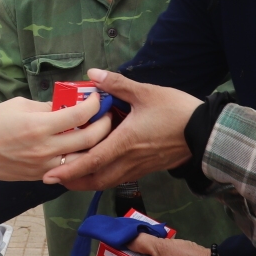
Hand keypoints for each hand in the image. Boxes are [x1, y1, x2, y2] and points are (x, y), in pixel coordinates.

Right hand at [0, 92, 110, 180]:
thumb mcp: (18, 105)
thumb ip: (46, 106)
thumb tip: (67, 105)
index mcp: (39, 126)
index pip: (80, 114)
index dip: (94, 103)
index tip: (97, 97)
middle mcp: (45, 148)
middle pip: (89, 139)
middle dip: (103, 124)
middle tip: (106, 114)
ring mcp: (44, 166)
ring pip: (83, 158)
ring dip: (96, 145)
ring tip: (99, 132)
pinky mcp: (40, 176)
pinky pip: (68, 168)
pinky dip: (78, 158)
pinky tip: (80, 147)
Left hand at [43, 69, 199, 189]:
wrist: (205, 131)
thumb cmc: (176, 111)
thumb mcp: (146, 92)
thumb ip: (117, 84)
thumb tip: (93, 74)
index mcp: (125, 142)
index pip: (91, 161)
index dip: (69, 169)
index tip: (50, 176)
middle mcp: (129, 160)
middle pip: (96, 180)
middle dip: (74, 182)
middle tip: (55, 178)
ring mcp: (139, 167)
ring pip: (108, 181)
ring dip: (88, 181)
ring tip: (71, 176)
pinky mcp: (147, 168)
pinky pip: (120, 177)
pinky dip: (104, 176)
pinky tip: (99, 168)